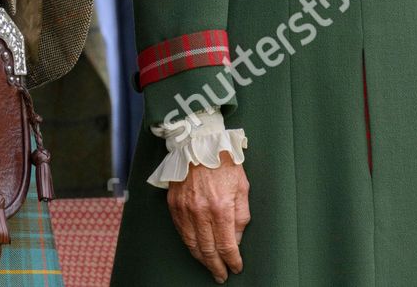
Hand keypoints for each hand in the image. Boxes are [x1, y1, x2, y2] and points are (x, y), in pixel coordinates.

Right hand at [166, 152, 249, 282]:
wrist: (198, 143)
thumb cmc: (224, 163)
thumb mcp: (242, 188)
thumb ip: (241, 217)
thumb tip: (235, 239)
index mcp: (221, 208)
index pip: (227, 246)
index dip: (232, 261)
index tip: (236, 267)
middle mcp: (200, 211)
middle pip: (208, 250)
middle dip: (216, 266)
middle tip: (221, 275)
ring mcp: (184, 208)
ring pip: (192, 243)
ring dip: (201, 259)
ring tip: (209, 266)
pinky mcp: (174, 203)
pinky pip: (181, 230)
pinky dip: (189, 243)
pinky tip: (195, 247)